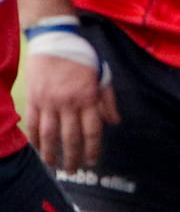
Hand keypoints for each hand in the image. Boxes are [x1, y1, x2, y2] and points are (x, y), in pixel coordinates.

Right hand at [26, 56, 119, 173]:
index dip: (93, 149)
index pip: (92, 130)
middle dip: (72, 157)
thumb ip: (107, 100)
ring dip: (51, 153)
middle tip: (72, 171)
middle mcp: (69, 102)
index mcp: (88, 97)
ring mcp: (49, 102)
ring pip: (50, 134)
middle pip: (71, 137)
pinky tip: (38, 149)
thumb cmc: (81, 57)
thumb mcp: (101, 75)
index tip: (93, 162)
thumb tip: (114, 123)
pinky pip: (33, 124)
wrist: (55, 40)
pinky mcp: (34, 98)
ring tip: (53, 166)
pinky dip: (35, 139)